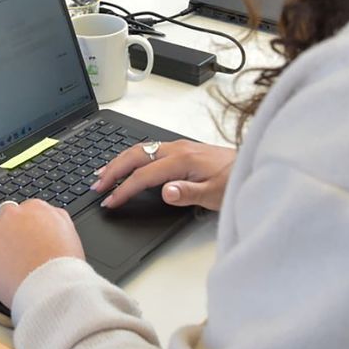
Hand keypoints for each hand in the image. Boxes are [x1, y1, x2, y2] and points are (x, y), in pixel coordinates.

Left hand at [0, 199, 84, 309]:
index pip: (25, 208)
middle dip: (7, 223)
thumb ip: (57, 219)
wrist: (52, 286)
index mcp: (37, 209)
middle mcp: (15, 216)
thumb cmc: (64, 265)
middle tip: (12, 239)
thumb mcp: (70, 233)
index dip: (25, 221)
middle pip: (5, 212)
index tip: (26, 230)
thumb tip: (51, 215)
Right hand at [94, 140, 235, 211]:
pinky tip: (127, 164)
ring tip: (102, 173)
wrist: (253, 165)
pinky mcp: (182, 149)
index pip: (143, 175)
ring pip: (140, 149)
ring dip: (119, 161)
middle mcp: (177, 149)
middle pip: (135, 155)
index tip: (110, 201)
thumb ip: (188, 193)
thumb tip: (166, 192)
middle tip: (95, 185)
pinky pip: (149, 149)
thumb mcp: (215, 194)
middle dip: (112, 170)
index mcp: (182, 160)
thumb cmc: (236, 180)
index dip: (124, 189)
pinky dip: (132, 157)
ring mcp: (179, 147)